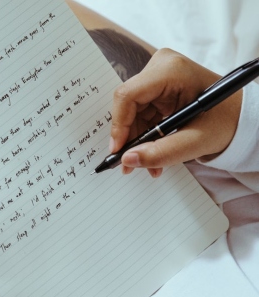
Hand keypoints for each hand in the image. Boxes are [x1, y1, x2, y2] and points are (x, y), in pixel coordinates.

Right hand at [110, 48, 241, 176]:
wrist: (242, 115)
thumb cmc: (227, 121)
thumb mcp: (197, 141)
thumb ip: (162, 153)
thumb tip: (128, 160)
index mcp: (172, 71)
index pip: (128, 95)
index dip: (119, 125)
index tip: (118, 151)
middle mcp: (161, 67)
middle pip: (128, 104)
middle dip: (129, 137)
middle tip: (130, 163)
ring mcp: (158, 74)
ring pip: (131, 111)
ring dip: (137, 139)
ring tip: (148, 163)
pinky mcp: (158, 85)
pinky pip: (139, 112)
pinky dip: (144, 134)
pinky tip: (153, 150)